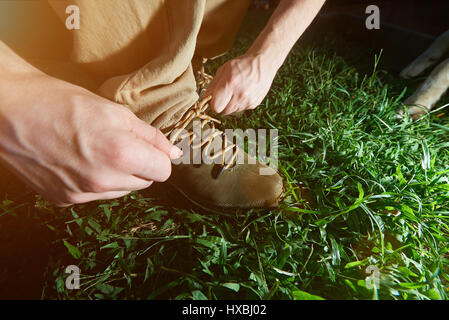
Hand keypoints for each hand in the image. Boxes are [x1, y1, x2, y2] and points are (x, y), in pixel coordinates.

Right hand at [0, 73, 181, 205]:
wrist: (10, 111)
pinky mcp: (65, 200)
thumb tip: (174, 153)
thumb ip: (150, 136)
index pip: (163, 171)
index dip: (158, 157)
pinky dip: (96, 181)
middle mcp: (103, 182)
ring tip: (96, 150)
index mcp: (120, 155)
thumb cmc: (62, 102)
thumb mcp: (115, 111)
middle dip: (139, 165)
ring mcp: (82, 195)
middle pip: (144, 183)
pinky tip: (79, 161)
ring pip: (121, 191)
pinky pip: (96, 195)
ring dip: (119, 175)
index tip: (148, 147)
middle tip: (118, 142)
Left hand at [205, 53, 276, 114]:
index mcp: (230, 84)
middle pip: (223, 112)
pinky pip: (241, 109)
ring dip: (230, 104)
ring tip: (235, 91)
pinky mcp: (254, 104)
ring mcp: (248, 101)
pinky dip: (239, 103)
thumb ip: (212, 85)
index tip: (214, 98)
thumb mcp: (223, 70)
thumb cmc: (241, 65)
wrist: (263, 63)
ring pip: (232, 111)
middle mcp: (240, 95)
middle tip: (224, 94)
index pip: (216, 107)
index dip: (213, 104)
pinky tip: (243, 92)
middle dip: (221, 105)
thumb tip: (204, 99)